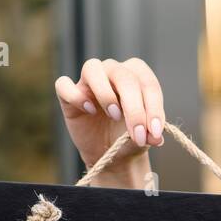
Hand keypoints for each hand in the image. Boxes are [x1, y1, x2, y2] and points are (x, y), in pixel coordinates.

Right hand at [54, 57, 166, 187]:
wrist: (108, 152)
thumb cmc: (128, 137)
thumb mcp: (143, 138)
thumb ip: (150, 134)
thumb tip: (156, 138)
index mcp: (136, 75)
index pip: (147, 82)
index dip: (154, 107)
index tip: (155, 132)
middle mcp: (112, 70)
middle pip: (124, 76)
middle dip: (134, 107)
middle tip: (138, 133)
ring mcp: (88, 80)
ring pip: (92, 68)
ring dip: (105, 92)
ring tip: (114, 115)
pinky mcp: (68, 95)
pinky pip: (64, 85)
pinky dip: (76, 96)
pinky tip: (89, 111)